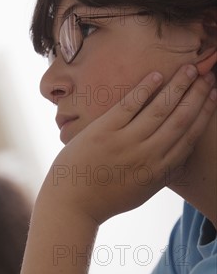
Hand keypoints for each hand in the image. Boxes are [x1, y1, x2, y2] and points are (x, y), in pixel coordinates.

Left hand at [41, 65, 215, 223]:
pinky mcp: (103, 132)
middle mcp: (146, 156)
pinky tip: (157, 75)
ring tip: (190, 68)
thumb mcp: (140, 191)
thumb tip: (177, 155)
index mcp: (158, 172)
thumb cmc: (105, 198)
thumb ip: (160, 173)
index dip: (205, 114)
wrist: (71, 204)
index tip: (214, 96)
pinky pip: (130, 105)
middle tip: (208, 75)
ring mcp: (125, 143)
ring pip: (160, 109)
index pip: (189, 137)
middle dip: (198, 94)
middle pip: (180, 119)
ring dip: (178, 86)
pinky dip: (145, 88)